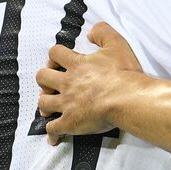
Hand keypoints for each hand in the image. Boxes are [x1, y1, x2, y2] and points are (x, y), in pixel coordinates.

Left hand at [35, 22, 142, 142]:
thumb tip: (91, 33)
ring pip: (43, 103)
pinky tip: (53, 137)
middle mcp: (68, 83)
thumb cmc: (124, 74)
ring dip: (45, 104)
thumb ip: (103, 32)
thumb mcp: (117, 43)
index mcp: (77, 65)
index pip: (55, 54)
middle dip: (45, 79)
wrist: (128, 98)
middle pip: (42, 77)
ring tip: (50, 106)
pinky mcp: (70, 122)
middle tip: (53, 83)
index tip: (58, 61)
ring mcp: (67, 104)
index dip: (54, 56)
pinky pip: (53, 129)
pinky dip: (52, 133)